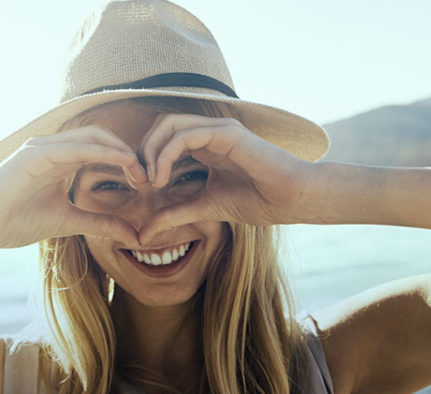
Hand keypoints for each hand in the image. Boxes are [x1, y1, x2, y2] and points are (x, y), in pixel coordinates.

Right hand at [0, 126, 146, 252]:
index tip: (146, 182)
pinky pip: (75, 147)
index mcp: (61, 160)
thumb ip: (100, 223)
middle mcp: (53, 148)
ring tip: (139, 172)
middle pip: (101, 137)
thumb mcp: (69, 222)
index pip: (101, 148)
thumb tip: (133, 235)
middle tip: (148, 177)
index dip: (126, 161)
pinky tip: (122, 164)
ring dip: (120, 151)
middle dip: (128, 154)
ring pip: (92, 137)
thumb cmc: (16, 221)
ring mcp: (42, 147)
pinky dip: (101, 153)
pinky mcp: (34, 153)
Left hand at [138, 114, 313, 242]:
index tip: (142, 187)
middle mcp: (210, 130)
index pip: (163, 137)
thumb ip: (174, 215)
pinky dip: (166, 155)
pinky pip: (185, 135)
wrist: (291, 200)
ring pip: (168, 124)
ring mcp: (218, 128)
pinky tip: (163, 178)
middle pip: (160, 125)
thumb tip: (143, 233)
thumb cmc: (258, 201)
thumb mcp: (204, 209)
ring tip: (152, 181)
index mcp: (205, 144)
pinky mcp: (226, 133)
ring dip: (151, 152)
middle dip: (143, 151)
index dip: (146, 158)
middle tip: (139, 182)